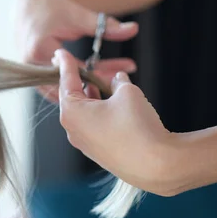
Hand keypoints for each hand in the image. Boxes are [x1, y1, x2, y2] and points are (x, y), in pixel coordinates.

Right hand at [15, 0, 138, 101]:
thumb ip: (104, 26)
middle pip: (68, 84)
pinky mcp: (31, 76)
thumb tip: (132, 30)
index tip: (123, 71)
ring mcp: (29, 72)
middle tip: (119, 83)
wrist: (27, 6)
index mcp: (40, 49)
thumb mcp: (78, 15)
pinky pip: (52, 90)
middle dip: (94, 85)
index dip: (101, 71)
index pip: (76, 67)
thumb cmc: (51, 8)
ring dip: (81, 91)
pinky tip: (89, 87)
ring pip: (59, 92)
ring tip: (107, 87)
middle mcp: (32, 64)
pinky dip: (69, 90)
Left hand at [54, 49, 176, 195]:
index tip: (62, 52)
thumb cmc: (137, 126)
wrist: (155, 164)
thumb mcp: (127, 93)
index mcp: (71, 112)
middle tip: (88, 67)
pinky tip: (112, 106)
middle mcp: (72, 129)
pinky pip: (93, 127)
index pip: (66, 81)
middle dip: (82, 82)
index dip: (67, 64)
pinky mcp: (97, 153)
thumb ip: (118, 82)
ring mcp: (83, 144)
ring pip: (84, 114)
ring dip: (93, 98)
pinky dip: (99, 114)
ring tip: (105, 85)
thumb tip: (116, 80)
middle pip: (73, 98)